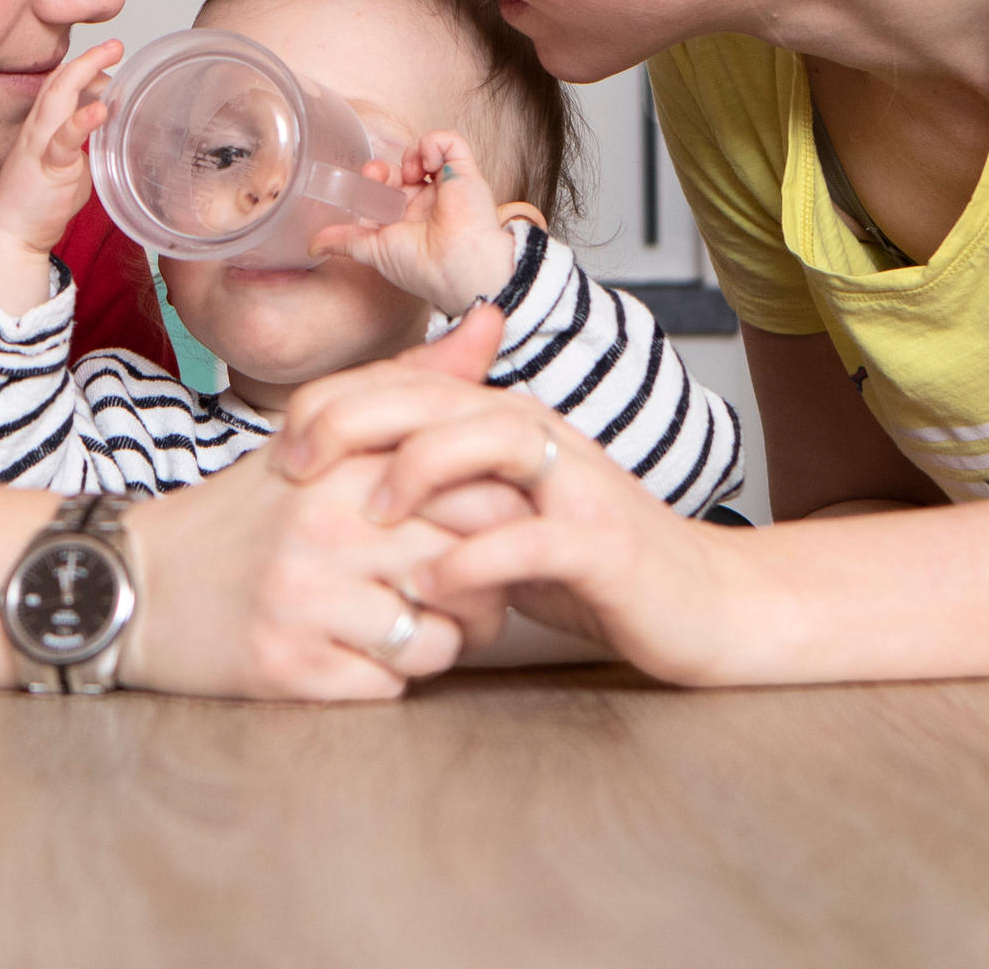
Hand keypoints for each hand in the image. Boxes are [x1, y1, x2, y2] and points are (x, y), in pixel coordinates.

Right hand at [0, 41, 121, 313]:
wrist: (11, 234)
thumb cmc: (37, 201)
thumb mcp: (67, 163)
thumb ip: (82, 142)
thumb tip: (106, 124)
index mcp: (42, 126)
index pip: (59, 84)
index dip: (83, 65)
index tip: (110, 56)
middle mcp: (37, 129)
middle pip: (58, 81)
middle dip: (86, 58)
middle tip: (115, 44)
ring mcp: (39, 146)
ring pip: (57, 98)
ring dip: (84, 73)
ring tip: (109, 56)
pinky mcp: (47, 168)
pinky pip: (63, 140)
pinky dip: (81, 121)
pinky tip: (101, 109)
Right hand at [113, 307, 518, 698]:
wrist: (133, 583)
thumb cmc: (243, 515)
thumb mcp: (317, 437)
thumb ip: (409, 387)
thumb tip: (492, 320)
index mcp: (342, 463)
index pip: (481, 491)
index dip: (504, 521)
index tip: (484, 533)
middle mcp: (325, 526)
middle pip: (473, 566)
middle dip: (486, 590)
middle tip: (464, 591)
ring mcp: (306, 599)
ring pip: (440, 638)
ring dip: (439, 643)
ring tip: (408, 626)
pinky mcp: (289, 667)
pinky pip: (389, 687)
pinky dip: (384, 679)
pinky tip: (354, 655)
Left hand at [274, 315, 744, 684]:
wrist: (709, 604)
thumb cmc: (593, 564)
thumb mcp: (502, 516)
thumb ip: (440, 490)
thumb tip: (346, 482)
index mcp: (506, 424)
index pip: (409, 384)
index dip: (336, 404)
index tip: (279, 448)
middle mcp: (540, 438)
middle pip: (438, 394)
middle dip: (356, 418)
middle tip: (295, 467)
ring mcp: (576, 487)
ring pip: (492, 439)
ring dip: (422, 469)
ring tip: (369, 514)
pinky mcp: (605, 546)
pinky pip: (535, 540)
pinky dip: (478, 560)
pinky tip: (431, 586)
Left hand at [308, 130, 517, 314]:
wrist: (456, 266)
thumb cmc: (420, 266)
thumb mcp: (373, 250)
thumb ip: (345, 240)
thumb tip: (312, 244)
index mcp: (408, 220)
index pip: (386, 189)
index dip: (373, 180)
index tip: (366, 182)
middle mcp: (428, 202)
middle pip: (402, 168)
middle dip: (385, 167)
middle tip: (378, 174)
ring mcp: (447, 185)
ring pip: (426, 151)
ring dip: (411, 154)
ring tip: (412, 172)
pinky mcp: (465, 171)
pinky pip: (450, 141)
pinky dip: (434, 143)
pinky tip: (428, 165)